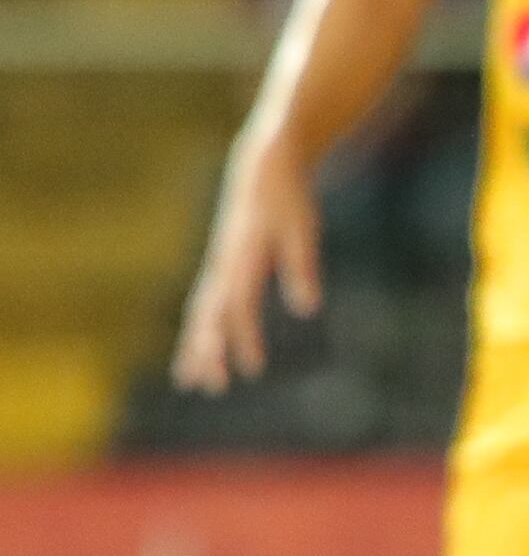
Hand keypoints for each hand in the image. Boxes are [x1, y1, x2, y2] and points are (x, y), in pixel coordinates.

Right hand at [171, 135, 322, 393]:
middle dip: (208, 352)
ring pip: (202, 312)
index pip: (238, 307)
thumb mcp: (303, 230)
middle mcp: (223, 265)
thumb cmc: (288, 199)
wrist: (262, 167)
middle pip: (210, 316)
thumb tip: (308, 309)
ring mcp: (218, 264)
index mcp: (242, 260)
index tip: (251, 370)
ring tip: (192, 381)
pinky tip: (202, 348)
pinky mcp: (221, 264)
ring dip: (197, 346)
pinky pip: (207, 303)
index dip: (243, 339)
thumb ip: (302, 267)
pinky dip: (202, 327)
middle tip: (210, 388)